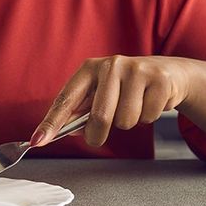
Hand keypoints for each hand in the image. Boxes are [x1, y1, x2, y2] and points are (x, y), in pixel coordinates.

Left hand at [30, 56, 193, 146]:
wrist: (167, 73)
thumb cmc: (127, 86)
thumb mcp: (102, 92)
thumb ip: (84, 111)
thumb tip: (67, 130)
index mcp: (90, 69)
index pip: (66, 99)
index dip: (51, 122)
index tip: (38, 140)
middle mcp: (111, 65)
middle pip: (99, 116)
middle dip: (97, 135)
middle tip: (98, 136)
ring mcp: (136, 70)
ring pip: (125, 120)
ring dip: (129, 122)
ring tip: (134, 106)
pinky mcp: (158, 80)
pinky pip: (147, 117)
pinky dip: (148, 117)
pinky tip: (149, 102)